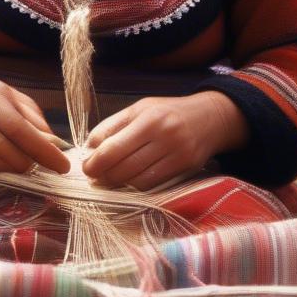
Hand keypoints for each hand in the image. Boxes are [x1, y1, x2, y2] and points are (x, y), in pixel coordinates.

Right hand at [0, 71, 71, 174]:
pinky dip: (7, 168)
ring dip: (21, 167)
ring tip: (26, 154)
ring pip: (3, 167)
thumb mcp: (15, 98)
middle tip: (47, 161)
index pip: (19, 130)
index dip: (43, 151)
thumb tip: (55, 148)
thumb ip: (36, 121)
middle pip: (11, 154)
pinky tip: (8, 155)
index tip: (63, 165)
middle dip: (35, 163)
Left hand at [80, 92, 250, 190]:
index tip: (85, 167)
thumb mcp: (139, 109)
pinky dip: (135, 187)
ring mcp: (176, 153)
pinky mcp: (185, 167)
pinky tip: (128, 183)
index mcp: (147, 117)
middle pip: (123, 166)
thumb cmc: (168, 112)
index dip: (95, 162)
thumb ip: (112, 126)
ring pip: (137, 179)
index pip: (112, 146)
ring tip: (108, 181)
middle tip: (94, 178)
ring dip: (117, 184)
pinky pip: (152, 184)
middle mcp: (163, 135)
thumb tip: (88, 148)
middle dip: (103, 176)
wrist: (211, 117)